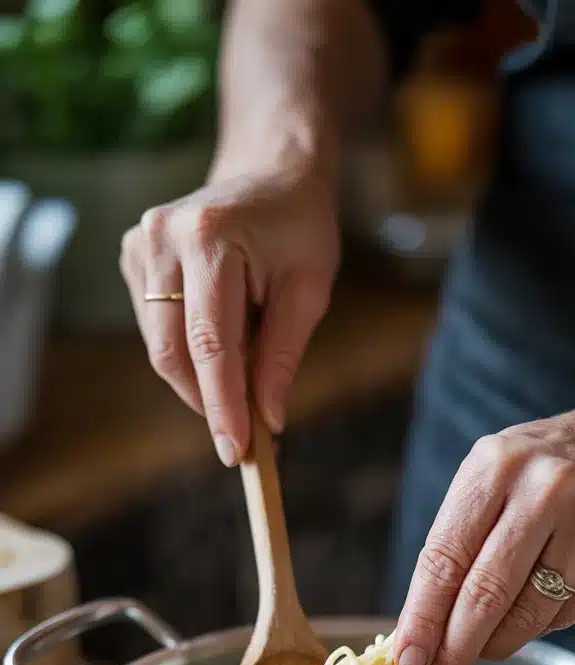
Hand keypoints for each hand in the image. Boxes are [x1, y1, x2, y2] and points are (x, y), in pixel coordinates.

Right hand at [120, 158, 339, 464]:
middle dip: (207, 403)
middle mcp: (163, 238)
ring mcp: (140, 245)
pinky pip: (156, 330)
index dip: (222, 404)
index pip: (211, 342)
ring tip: (244, 374)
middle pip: (172, 351)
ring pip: (161, 347)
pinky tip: (221, 337)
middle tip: (243, 440)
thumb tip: (268, 420)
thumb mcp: (309, 289)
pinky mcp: (133, 257)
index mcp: (210, 238)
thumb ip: (282, 355)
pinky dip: (189, 353)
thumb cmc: (299, 227)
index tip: (237, 451)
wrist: (269, 170)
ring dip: (200, 380)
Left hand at [395, 391, 574, 664]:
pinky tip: (539, 612)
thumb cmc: (549, 470)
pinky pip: (569, 614)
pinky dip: (545, 625)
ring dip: (499, 644)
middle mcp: (544, 491)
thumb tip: (422, 629)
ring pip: (530, 613)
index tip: (407, 661)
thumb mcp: (495, 477)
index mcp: (496, 468)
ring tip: (486, 648)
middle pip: (485, 594)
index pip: (445, 558)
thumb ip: (459, 541)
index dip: (422, 618)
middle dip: (454, 649)